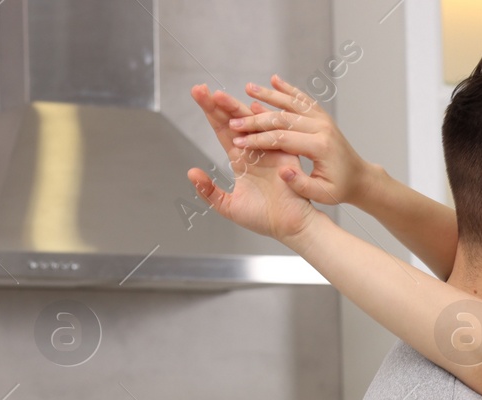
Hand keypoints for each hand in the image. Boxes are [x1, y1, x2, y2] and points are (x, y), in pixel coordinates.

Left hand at [185, 83, 318, 242]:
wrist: (290, 228)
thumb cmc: (264, 219)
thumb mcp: (228, 206)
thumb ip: (209, 191)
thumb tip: (191, 172)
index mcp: (241, 159)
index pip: (222, 130)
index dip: (210, 113)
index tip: (198, 94)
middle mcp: (254, 150)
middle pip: (234, 121)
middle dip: (218, 104)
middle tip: (201, 89)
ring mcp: (270, 151)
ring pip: (251, 123)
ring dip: (234, 109)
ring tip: (218, 95)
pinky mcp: (286, 155)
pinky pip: (274, 135)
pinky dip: (264, 122)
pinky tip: (252, 107)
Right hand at [223, 75, 375, 207]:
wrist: (359, 177)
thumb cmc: (339, 188)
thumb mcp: (323, 194)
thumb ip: (302, 185)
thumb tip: (282, 170)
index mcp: (320, 146)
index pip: (283, 139)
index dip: (259, 139)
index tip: (238, 141)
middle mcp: (322, 128)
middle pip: (283, 118)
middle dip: (256, 119)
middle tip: (233, 120)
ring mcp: (322, 119)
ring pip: (292, 103)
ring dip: (269, 94)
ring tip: (247, 88)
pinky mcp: (322, 116)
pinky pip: (303, 99)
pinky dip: (288, 89)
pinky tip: (274, 79)